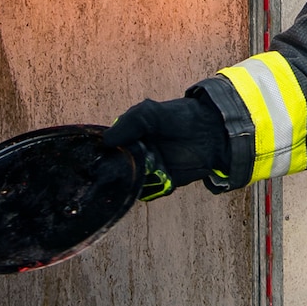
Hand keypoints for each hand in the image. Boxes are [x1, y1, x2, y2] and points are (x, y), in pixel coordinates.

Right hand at [102, 93, 231, 195]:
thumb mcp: (148, 113)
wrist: (211, 131)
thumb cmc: (179, 117)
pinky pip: (149, 192)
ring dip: (129, 182)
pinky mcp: (163, 183)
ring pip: (130, 182)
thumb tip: (106, 141)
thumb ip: (128, 123)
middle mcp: (136, 155)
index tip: (95, 159)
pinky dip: (146, 190)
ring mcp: (149, 170)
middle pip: (116, 169)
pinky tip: (145, 182)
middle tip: (112, 170)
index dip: (101, 154)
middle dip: (112, 172)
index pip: (108, 149)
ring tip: (132, 174)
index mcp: (129, 137)